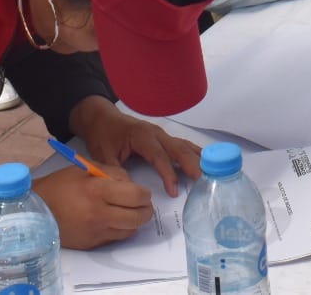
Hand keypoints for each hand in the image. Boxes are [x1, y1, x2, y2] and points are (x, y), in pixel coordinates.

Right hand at [33, 166, 154, 248]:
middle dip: (145, 210)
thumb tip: (133, 185)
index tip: (143, 193)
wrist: (36, 210)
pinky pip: (115, 238)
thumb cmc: (61, 185)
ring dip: (134, 221)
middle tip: (143, 204)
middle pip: (137, 217)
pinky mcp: (91, 244)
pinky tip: (114, 220)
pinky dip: (120, 230)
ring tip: (129, 211)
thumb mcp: (86, 169)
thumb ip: (113, 174)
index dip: (144, 194)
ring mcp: (95, 232)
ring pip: (130, 231)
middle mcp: (98, 214)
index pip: (135, 196)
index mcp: (97, 191)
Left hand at [70, 97, 199, 196]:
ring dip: (196, 158)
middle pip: (177, 148)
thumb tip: (130, 190)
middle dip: (190, 164)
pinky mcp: (162, 137)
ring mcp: (160, 134)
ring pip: (182, 145)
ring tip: (210, 171)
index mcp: (141, 136)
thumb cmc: (102, 135)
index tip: (174, 191)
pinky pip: (181, 144)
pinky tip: (204, 161)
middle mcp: (155, 133)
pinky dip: (193, 152)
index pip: (159, 156)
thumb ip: (115, 173)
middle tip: (202, 180)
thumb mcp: (103, 155)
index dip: (168, 173)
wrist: (100, 118)